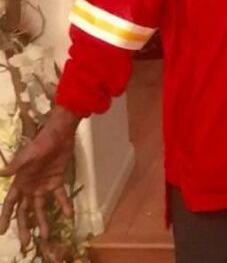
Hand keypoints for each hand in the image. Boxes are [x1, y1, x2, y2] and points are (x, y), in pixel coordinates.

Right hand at [0, 106, 79, 247]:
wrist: (61, 133)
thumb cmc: (42, 143)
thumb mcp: (29, 154)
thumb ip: (17, 166)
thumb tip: (1, 174)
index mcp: (21, 181)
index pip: (10, 203)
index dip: (6, 217)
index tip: (3, 232)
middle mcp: (30, 186)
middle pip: (25, 210)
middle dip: (24, 226)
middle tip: (27, 243)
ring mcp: (44, 184)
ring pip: (41, 207)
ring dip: (43, 221)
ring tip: (47, 236)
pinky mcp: (57, 180)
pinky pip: (60, 196)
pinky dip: (64, 205)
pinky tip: (69, 215)